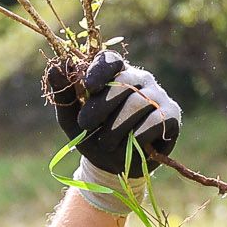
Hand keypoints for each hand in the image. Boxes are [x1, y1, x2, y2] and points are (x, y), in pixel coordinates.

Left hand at [51, 47, 180, 179]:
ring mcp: (157, 96)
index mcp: (115, 74)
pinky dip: (138, 135)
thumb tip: (55, 65)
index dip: (99, 70)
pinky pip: (156, 120)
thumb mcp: (72, 118)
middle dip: (101, 106)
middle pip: (123, 82)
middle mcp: (139, 79)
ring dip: (117, 126)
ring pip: (139, 103)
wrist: (112, 166)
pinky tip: (131, 144)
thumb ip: (64, 93)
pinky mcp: (171, 115)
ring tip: (106, 142)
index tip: (88, 87)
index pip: (111, 59)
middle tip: (85, 125)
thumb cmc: (92, 136)